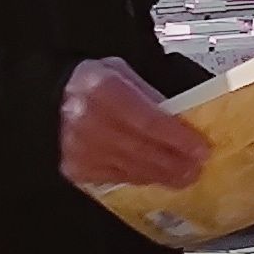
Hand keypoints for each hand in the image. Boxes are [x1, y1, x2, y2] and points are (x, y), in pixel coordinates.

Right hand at [58, 59, 209, 192]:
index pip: (148, 121)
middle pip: (142, 150)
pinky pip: (117, 178)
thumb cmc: (94, 83)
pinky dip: (140, 178)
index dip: (177, 139)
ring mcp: (79, 149)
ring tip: (184, 176)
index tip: (201, 149)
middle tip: (198, 169)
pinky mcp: (76, 168)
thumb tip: (185, 123)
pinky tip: (156, 176)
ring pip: (131, 168)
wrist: (52, 98)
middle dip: (175, 162)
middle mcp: (88, 121)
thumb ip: (152, 97)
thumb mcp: (124, 74)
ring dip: (162, 175)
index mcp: (103, 90)